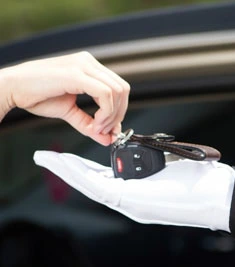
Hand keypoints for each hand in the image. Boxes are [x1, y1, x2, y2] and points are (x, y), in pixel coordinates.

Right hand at [0, 52, 129, 144]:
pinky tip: (95, 123)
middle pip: (123, 89)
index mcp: (89, 68)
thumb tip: (107, 138)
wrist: (13, 88)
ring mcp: (83, 65)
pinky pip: (105, 94)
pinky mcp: (76, 73)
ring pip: (117, 91)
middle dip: (119, 114)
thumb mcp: (70, 112)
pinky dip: (105, 113)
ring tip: (97, 128)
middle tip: (106, 131)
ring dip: (112, 116)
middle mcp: (89, 63)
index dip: (120, 111)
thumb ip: (90, 124)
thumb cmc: (37, 95)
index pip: (119, 88)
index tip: (111, 129)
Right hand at [33, 150, 234, 231]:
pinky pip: (98, 186)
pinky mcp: (127, 200)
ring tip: (49, 160)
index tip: (66, 155)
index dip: (80, 166)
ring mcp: (124, 200)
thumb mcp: (164, 164)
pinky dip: (79, 176)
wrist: (210, 195)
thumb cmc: (191, 180)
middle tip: (47, 159)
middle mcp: (124, 196)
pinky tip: (65, 166)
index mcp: (130, 187)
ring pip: (88, 183)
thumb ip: (147, 157)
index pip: (99, 174)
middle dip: (67, 168)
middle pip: (89, 179)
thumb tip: (138, 143)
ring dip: (68, 171)